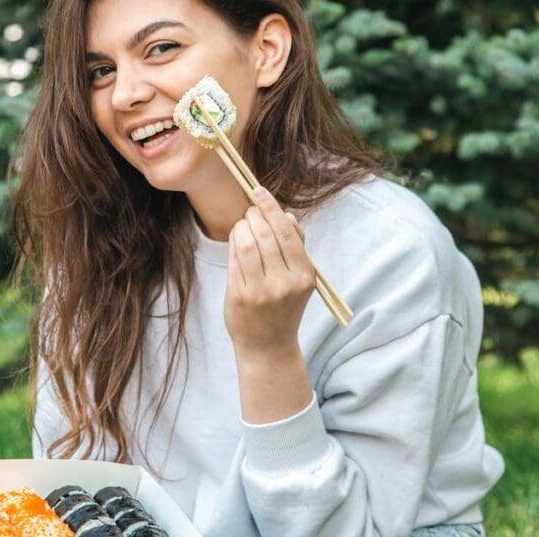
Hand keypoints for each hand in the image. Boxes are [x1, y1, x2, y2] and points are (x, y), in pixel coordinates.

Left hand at [225, 187, 315, 360]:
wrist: (269, 347)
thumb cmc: (284, 307)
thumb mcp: (300, 279)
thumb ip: (296, 247)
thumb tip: (286, 215)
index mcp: (305, 276)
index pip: (287, 232)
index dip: (270, 208)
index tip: (258, 191)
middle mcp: (285, 283)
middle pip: (264, 234)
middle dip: (254, 215)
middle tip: (250, 210)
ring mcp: (261, 291)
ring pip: (246, 243)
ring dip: (241, 227)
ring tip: (243, 225)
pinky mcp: (240, 296)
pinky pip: (234, 259)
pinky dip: (233, 242)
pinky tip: (236, 239)